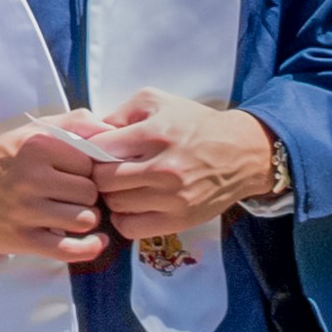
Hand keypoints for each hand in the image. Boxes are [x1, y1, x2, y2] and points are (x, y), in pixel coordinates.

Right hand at [0, 118, 110, 263]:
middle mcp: (30, 177)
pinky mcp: (21, 239)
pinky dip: (88, 248)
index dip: (87, 169)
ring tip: (69, 213)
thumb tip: (113, 130)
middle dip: (84, 194)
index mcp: (37, 146)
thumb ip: (74, 123)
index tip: (71, 173)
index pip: (92, 162)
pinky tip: (94, 242)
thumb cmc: (0, 161)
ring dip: (83, 218)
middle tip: (66, 194)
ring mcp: (25, 211)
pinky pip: (69, 249)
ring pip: (85, 219)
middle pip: (90, 192)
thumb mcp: (31, 131)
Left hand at [88, 92, 275, 238]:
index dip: (89, 151)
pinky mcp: (181, 220)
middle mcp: (165, 167)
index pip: (99, 149)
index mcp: (156, 134)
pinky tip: (132, 205)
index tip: (93, 153)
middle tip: (106, 171)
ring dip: (111, 197)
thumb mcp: (157, 102)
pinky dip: (124, 219)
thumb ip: (119, 113)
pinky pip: (131, 228)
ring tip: (121, 187)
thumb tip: (88, 135)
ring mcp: (174, 197)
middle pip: (102, 180)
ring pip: (115, 204)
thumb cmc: (195, 125)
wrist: (243, 152)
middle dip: (97, 175)